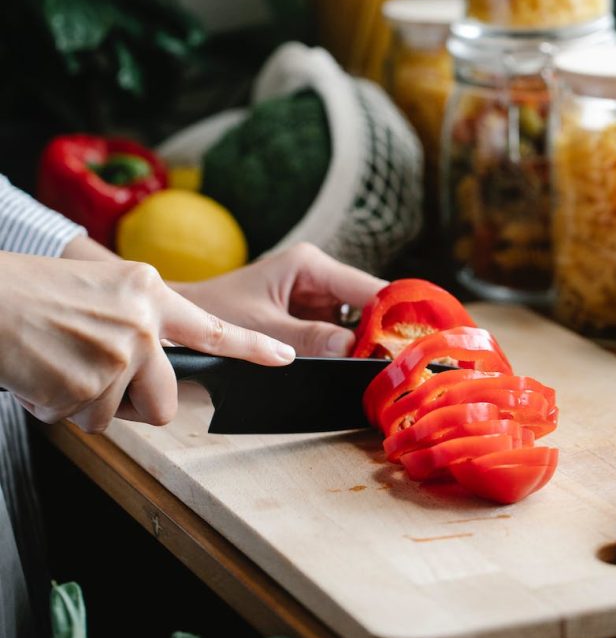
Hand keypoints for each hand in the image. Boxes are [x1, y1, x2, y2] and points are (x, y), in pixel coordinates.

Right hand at [0, 253, 294, 432]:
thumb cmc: (33, 294)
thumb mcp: (101, 289)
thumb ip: (137, 320)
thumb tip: (149, 366)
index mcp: (148, 292)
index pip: (211, 327)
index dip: (252, 347)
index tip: (285, 357)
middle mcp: (143, 322)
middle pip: (167, 399)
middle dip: (136, 404)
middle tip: (97, 383)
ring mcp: (119, 354)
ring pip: (118, 415)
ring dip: (87, 404)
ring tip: (58, 365)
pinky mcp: (90, 385)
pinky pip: (83, 421)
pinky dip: (59, 408)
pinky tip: (42, 375)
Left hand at [174, 242, 385, 356]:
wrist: (179, 322)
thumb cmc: (211, 314)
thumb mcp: (261, 328)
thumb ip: (307, 339)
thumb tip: (353, 350)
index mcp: (308, 265)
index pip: (368, 288)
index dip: (394, 315)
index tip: (414, 344)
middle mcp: (317, 276)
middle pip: (368, 306)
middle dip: (384, 334)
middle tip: (404, 366)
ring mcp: (314, 297)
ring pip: (357, 323)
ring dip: (369, 346)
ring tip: (388, 372)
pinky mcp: (308, 318)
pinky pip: (339, 335)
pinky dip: (350, 353)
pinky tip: (362, 371)